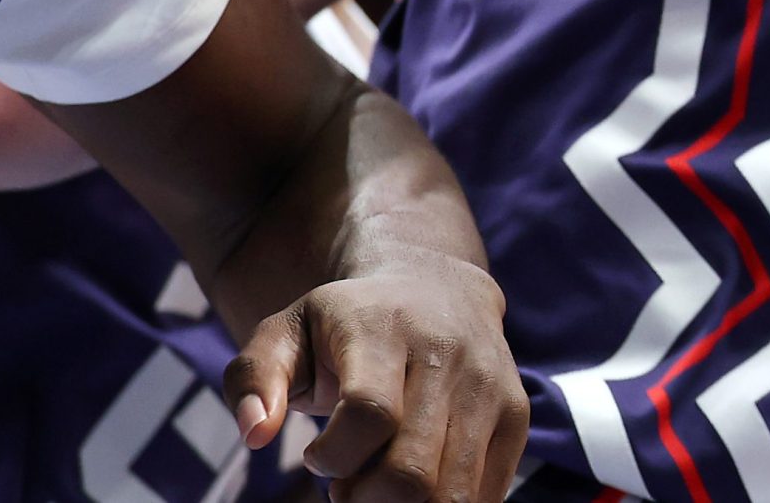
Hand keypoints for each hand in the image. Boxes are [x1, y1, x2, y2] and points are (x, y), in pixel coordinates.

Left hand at [227, 255, 528, 502]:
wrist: (437, 287)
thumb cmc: (347, 324)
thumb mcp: (287, 333)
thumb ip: (254, 379)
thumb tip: (256, 434)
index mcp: (385, 328)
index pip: (371, 413)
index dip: (335, 457)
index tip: (317, 457)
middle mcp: (449, 354)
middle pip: (412, 471)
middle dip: (366, 501)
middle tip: (346, 489)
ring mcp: (490, 386)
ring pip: (453, 494)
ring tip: (378, 489)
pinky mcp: (515, 414)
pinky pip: (485, 495)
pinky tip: (416, 489)